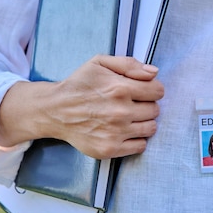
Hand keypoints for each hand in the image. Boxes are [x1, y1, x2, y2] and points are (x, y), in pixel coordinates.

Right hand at [0, 55, 164, 158]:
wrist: (54, 111)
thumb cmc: (78, 85)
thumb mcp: (100, 63)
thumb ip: (129, 64)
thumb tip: (154, 73)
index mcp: (120, 88)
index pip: (158, 91)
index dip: (152, 89)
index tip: (141, 91)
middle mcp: (120, 112)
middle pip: (155, 110)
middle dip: (146, 105)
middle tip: (131, 104)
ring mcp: (115, 132)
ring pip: (151, 128)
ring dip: (143, 122)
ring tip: (128, 117)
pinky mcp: (110, 149)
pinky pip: (140, 146)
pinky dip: (136, 139)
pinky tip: (124, 131)